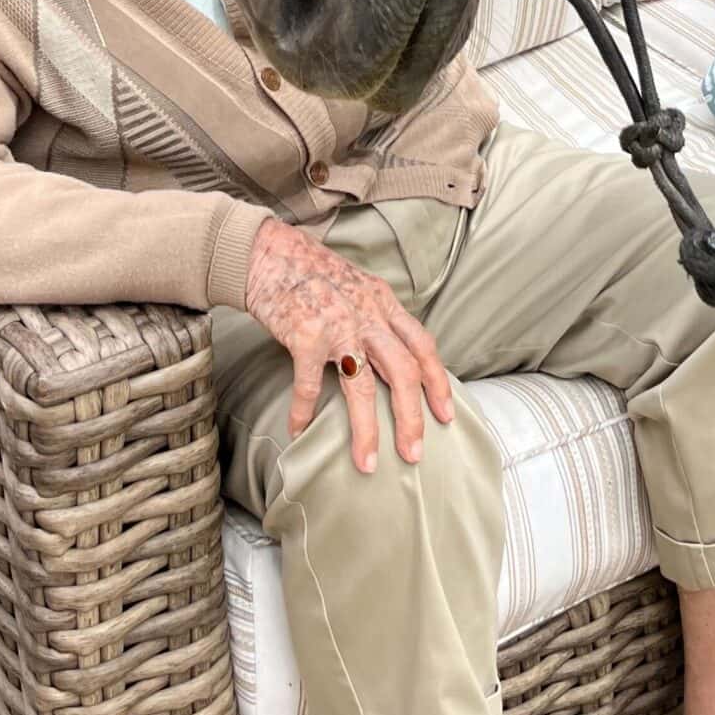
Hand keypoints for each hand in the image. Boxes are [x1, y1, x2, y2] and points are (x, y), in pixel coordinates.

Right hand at [244, 217, 454, 471]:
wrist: (269, 251)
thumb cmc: (312, 272)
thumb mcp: (357, 286)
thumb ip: (375, 316)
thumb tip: (391, 354)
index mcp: (383, 303)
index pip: (422, 345)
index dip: (437, 382)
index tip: (445, 415)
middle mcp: (367, 314)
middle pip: (403, 371)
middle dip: (412, 416)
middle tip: (414, 452)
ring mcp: (337, 325)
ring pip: (362, 386)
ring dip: (367, 429)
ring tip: (366, 463)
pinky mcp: (305, 336)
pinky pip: (309, 384)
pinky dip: (305, 412)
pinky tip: (299, 431)